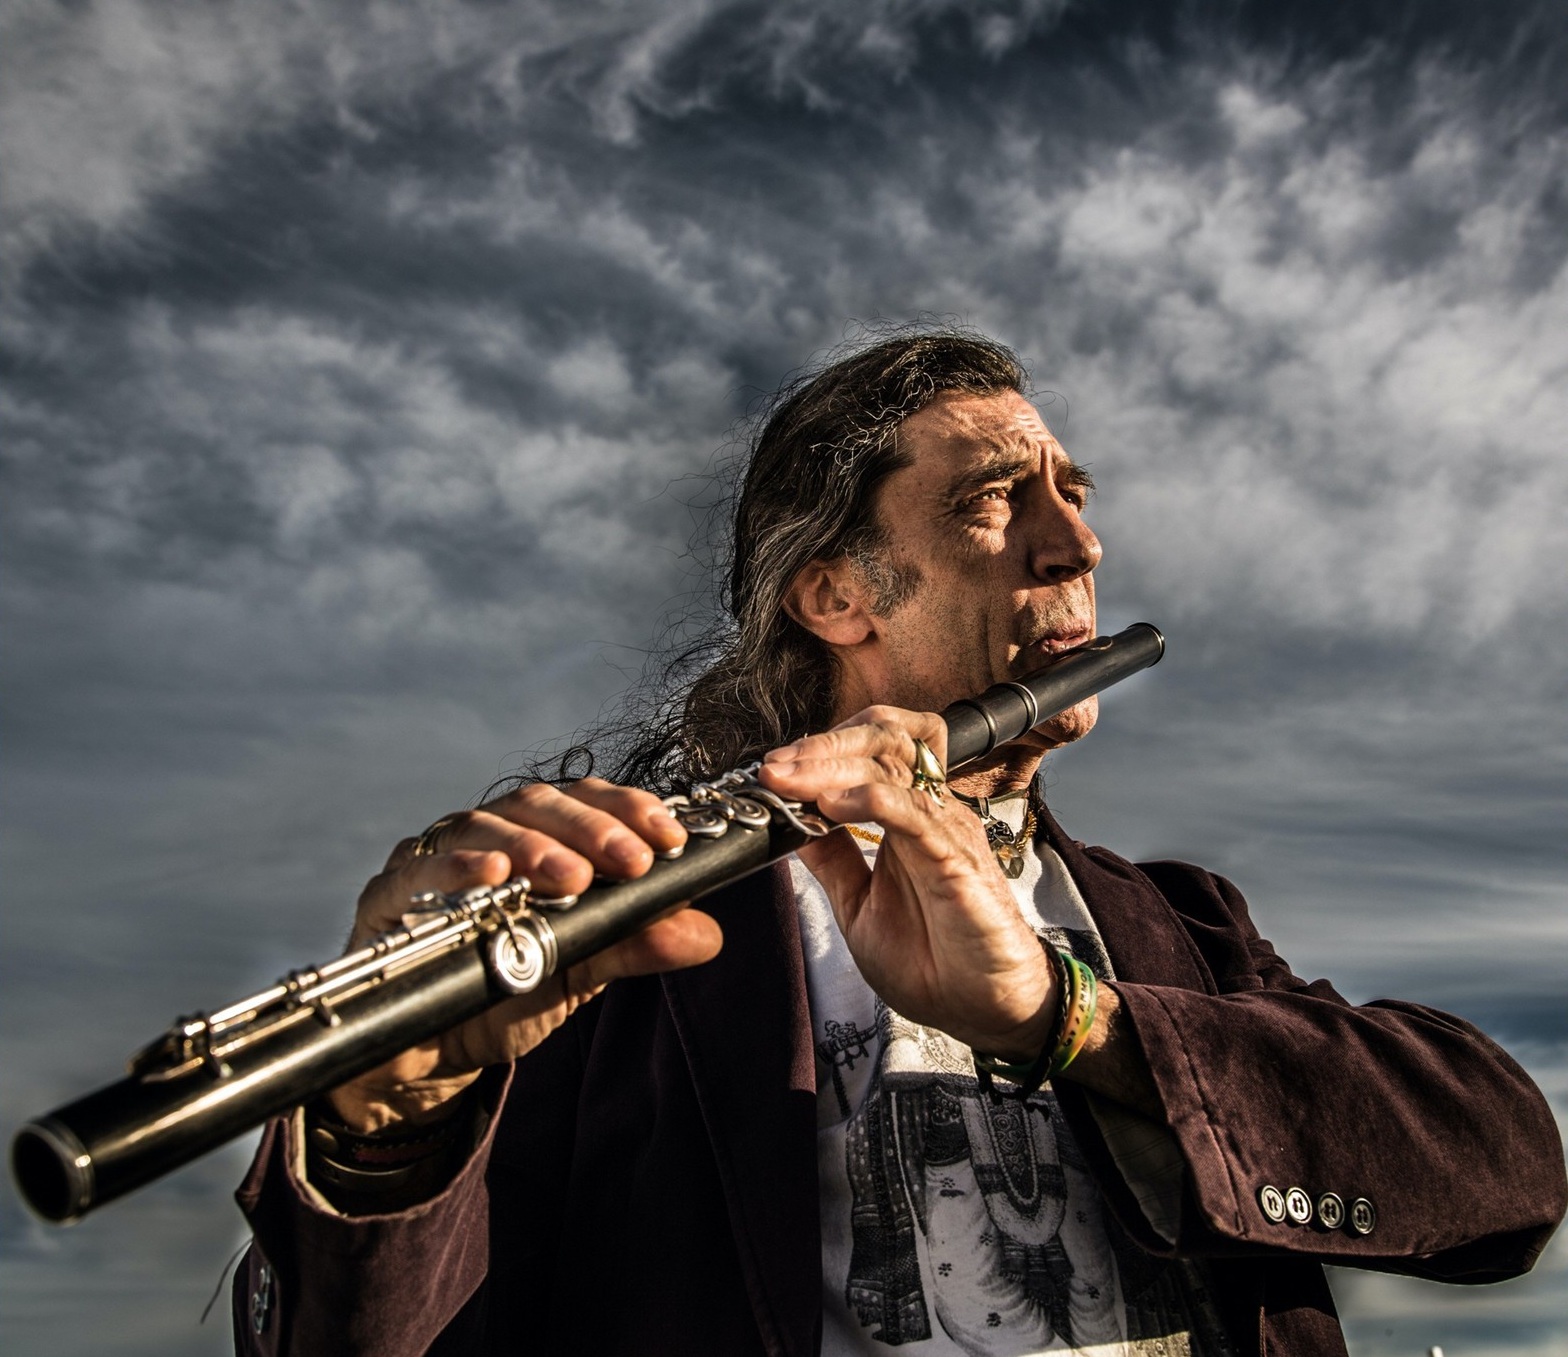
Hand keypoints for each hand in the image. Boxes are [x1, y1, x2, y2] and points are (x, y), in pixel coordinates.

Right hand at [328, 779, 722, 1131]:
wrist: (427, 1052)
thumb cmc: (505, 993)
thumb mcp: (580, 972)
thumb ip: (633, 943)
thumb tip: (706, 933)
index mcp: (539, 841)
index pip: (587, 802)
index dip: (629, 810)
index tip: (669, 838)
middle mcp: (487, 837)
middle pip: (538, 804)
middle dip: (591, 829)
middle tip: (631, 861)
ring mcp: (433, 860)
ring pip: (482, 826)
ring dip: (531, 848)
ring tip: (571, 877)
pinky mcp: (386, 896)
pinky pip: (417, 870)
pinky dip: (455, 868)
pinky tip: (490, 876)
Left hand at [757, 709, 1056, 1058]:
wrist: (981, 1008)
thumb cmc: (932, 961)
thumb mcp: (858, 904)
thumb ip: (831, 859)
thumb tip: (791, 821)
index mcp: (908, 815)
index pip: (872, 747)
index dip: (821, 746)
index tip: (773, 770)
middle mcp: (928, 810)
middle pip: (883, 738)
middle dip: (821, 742)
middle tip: (773, 767)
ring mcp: (944, 827)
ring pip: (893, 763)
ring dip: (830, 764)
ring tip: (788, 779)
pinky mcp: (955, 857)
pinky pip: (913, 811)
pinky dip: (868, 799)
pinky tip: (831, 806)